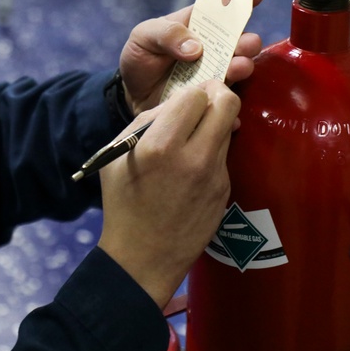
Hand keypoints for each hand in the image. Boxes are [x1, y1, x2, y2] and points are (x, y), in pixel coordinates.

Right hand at [96, 80, 239, 308]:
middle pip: (228, 103)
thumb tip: (178, 102)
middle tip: (207, 102)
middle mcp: (193, 157)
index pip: (196, 95)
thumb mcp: (119, 154)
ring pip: (230, 128)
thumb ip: (148, 121)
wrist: (143, 257)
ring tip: (196, 136)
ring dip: (216, 124)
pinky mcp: (225, 190)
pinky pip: (224, 155)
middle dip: (218, 96)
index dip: (192, 93)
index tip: (186, 100)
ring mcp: (214, 176)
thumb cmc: (123, 202)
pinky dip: (213, 151)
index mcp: (160, 145)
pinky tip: (195, 166)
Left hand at [118, 0, 263, 114]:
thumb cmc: (140, 57)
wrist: (132, 93)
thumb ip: (167, 34)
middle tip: (247, 43)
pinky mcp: (212, 96)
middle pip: (239, 39)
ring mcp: (215, 72)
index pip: (222, 7)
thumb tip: (196, 48)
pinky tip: (227, 99)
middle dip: (247, 39)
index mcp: (197, 24)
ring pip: (238, 67)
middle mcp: (213, 47)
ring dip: (243, 65)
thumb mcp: (144, 36)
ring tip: (239, 67)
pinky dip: (229, 101)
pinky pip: (226, 98)